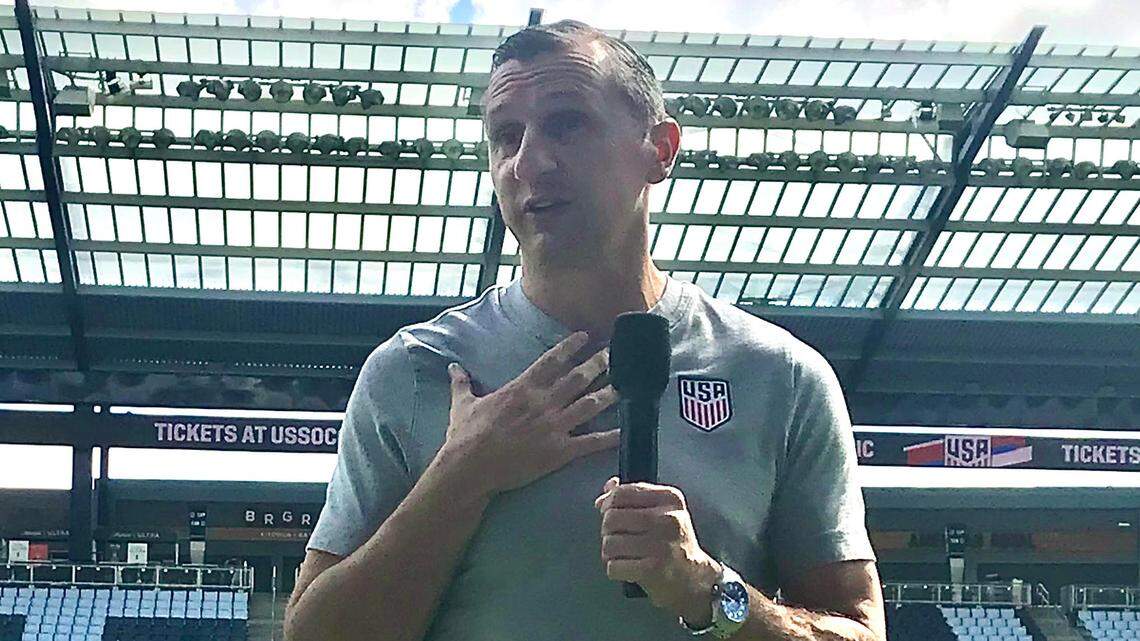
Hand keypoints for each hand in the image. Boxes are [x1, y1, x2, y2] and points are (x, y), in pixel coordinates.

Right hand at [442, 331, 620, 497]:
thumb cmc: (465, 435)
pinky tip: (625, 431)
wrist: (470, 466)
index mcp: (522, 388)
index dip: (570, 347)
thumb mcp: (462, 404)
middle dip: (599, 363)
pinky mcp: (560, 451)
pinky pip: (591, 442)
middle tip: (616, 353)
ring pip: (590, 404)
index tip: (585, 336)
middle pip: (578, 377)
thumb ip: (462, 383)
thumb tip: (453, 367)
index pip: (551, 361)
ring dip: (609, 393)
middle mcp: (543, 402)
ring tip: (626, 383)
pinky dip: (610, 436)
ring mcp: (554, 426)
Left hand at [595, 477, 721, 625]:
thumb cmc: (672, 542)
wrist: (694, 578)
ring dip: (610, 552)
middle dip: (607, 530)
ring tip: (623, 555)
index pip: (622, 493)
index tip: (607, 512)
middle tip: (617, 538)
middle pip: (612, 517)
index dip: (608, 503)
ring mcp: (662, 544)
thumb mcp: (661, 511)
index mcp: (670, 499)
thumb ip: (633, 496)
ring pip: (609, 542)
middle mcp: (668, 519)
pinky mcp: (654, 569)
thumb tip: (607, 488)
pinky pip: (614, 566)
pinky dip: (615, 569)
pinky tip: (627, 569)